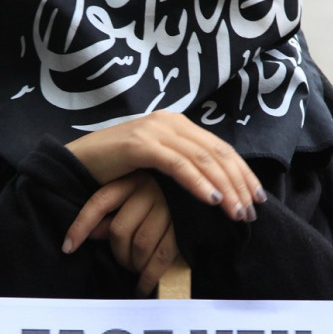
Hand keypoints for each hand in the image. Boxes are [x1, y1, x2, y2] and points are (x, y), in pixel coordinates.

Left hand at [63, 171, 177, 295]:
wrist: (208, 196)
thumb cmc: (167, 201)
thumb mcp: (136, 199)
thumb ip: (113, 214)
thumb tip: (92, 234)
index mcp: (132, 180)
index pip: (99, 203)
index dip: (80, 227)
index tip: (68, 247)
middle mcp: (150, 189)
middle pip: (120, 230)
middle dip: (118, 253)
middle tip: (123, 261)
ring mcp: (169, 207)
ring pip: (140, 244)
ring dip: (133, 264)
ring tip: (135, 268)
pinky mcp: (184, 227)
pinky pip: (160, 257)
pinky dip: (148, 276)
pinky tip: (143, 286)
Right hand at [66, 110, 265, 221]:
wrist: (75, 164)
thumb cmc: (115, 170)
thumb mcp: (155, 164)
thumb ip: (181, 165)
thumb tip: (216, 187)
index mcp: (177, 124)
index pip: (220, 148)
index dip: (242, 173)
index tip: (257, 197)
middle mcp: (170, 121)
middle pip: (217, 153)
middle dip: (239, 183)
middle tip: (252, 211)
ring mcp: (155, 130)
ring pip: (203, 159)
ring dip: (224, 188)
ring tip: (237, 212)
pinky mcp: (141, 144)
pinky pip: (179, 165)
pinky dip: (199, 183)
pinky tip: (213, 200)